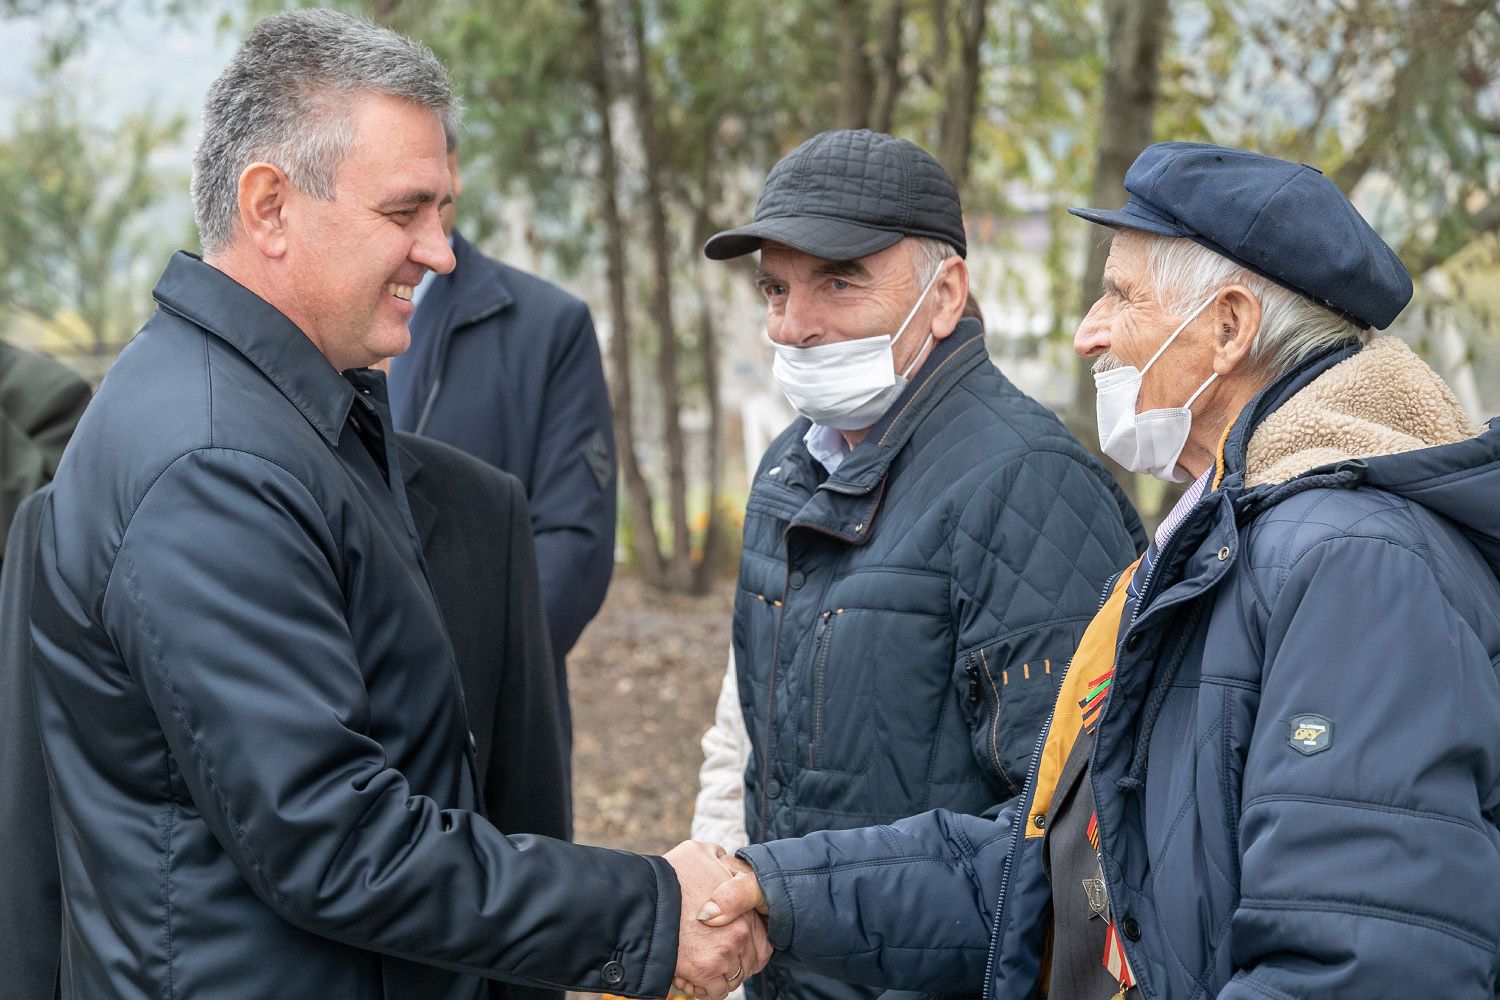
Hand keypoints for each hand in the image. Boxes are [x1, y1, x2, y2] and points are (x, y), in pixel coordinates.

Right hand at [665, 841, 770, 999]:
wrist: (642, 900)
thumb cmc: (669, 875)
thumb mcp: (699, 852)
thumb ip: (718, 858)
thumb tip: (722, 860)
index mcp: (744, 906)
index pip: (762, 940)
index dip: (747, 945)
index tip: (732, 945)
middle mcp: (740, 932)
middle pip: (749, 962)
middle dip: (734, 962)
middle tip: (715, 958)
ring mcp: (724, 952)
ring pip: (733, 977)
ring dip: (720, 975)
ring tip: (702, 967)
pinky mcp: (705, 970)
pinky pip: (717, 991)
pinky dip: (707, 989)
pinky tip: (694, 979)